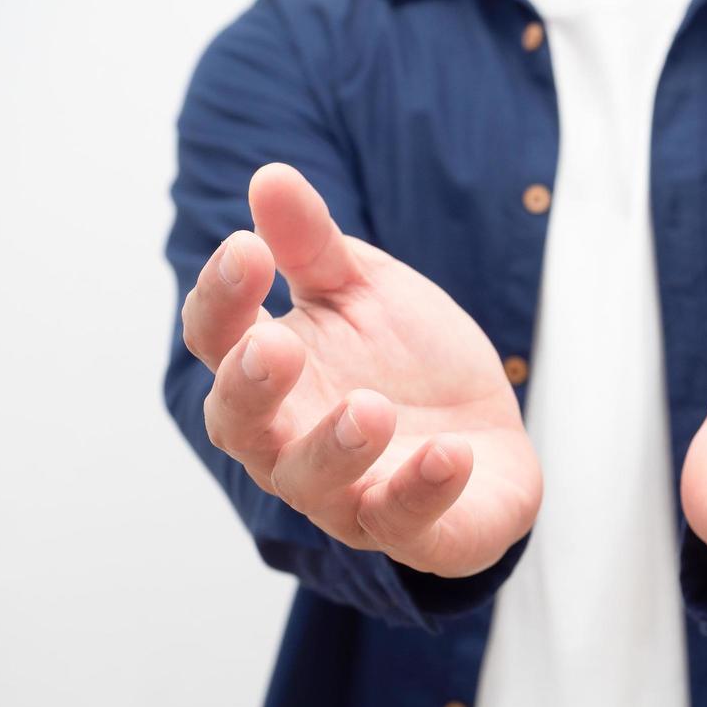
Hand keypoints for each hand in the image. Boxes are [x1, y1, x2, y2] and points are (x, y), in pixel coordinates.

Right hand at [181, 163, 541, 576]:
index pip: (217, 339)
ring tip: (372, 407)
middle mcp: (289, 441)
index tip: (245, 249)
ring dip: (338, 446)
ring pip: (314, 483)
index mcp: (271, 373)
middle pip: (239, 424)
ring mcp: (346, 493)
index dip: (222, 298)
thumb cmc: (408, 362)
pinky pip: (404, 520)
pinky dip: (425, 487)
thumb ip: (315, 246)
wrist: (489, 433)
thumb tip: (270, 176)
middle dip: (251, 387)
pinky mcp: (412, 529)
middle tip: (273, 346)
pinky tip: (451, 452)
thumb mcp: (367, 290)